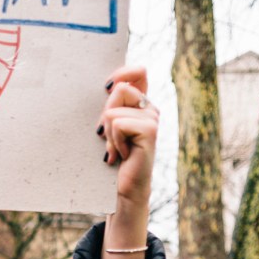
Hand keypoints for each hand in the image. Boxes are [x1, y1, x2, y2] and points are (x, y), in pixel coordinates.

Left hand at [98, 65, 156, 205]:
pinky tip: (123, 154)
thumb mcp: (109, 127)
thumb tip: (109, 85)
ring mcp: (153, 118)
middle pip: (120, 88)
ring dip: (109, 133)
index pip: (138, 72)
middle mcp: (150, 108)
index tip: (107, 87)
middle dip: (106, 114)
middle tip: (111, 137)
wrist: (127, 186)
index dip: (122, 73)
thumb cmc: (114, 157)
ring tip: (117, 148)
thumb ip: (111, 105)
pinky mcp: (150, 130)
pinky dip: (114, 141)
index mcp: (141, 104)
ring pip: (113, 110)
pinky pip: (117, 124)